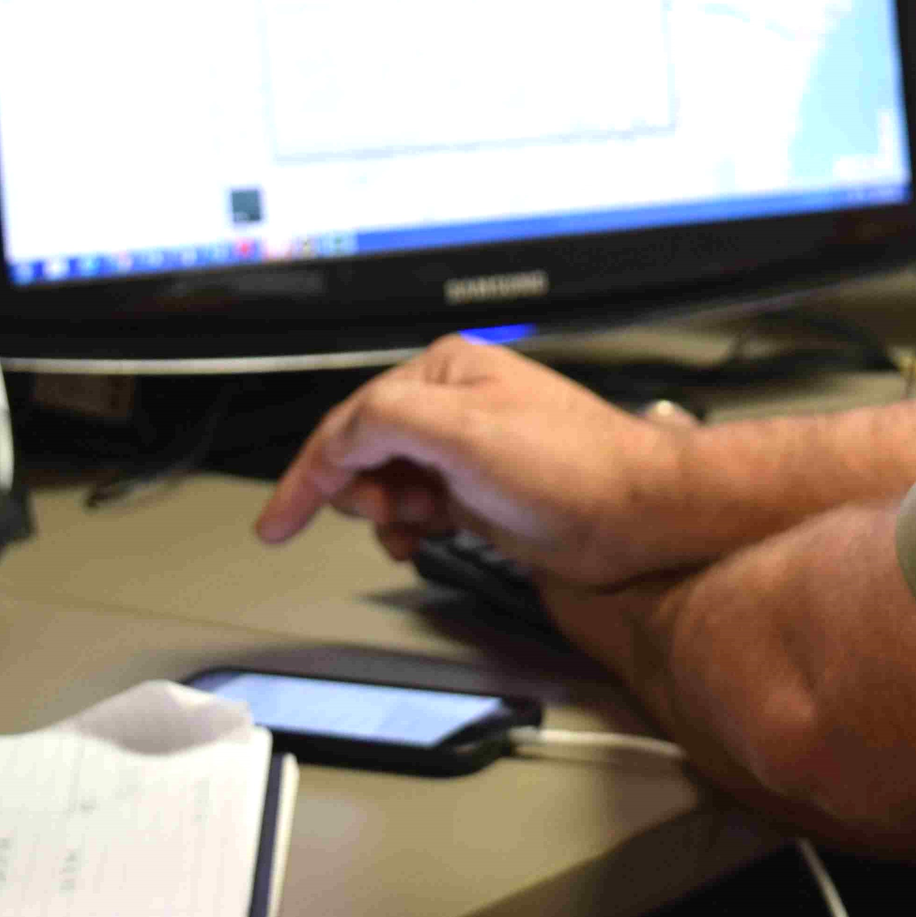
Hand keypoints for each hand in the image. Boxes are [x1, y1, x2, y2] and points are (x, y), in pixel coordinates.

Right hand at [253, 335, 693, 586]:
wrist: (638, 515)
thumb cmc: (574, 468)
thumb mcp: (465, 432)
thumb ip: (387, 421)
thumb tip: (341, 440)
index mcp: (445, 373)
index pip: (350, 421)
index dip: (308, 475)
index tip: (277, 522)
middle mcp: (455, 406)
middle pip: (364, 453)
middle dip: (363, 494)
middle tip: (392, 517)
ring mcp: (469, 451)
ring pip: (391, 487)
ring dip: (390, 517)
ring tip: (421, 530)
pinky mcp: (483, 493)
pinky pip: (421, 511)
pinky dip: (413, 532)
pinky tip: (430, 543)